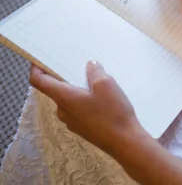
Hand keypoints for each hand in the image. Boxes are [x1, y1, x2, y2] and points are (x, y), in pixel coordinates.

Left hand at [29, 62, 148, 158]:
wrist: (124, 142)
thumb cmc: (112, 113)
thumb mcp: (106, 84)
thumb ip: (95, 72)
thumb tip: (90, 66)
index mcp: (64, 97)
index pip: (39, 81)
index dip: (36, 68)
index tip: (41, 59)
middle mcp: (63, 110)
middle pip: (56, 89)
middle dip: (68, 77)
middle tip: (84, 68)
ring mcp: (71, 121)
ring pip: (70, 99)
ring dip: (80, 90)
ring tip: (100, 86)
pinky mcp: (82, 128)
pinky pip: (78, 109)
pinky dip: (86, 101)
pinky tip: (104, 101)